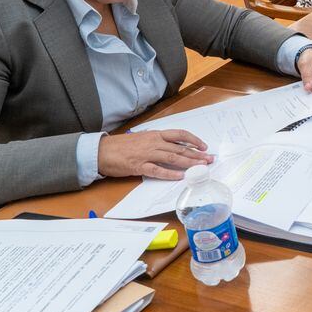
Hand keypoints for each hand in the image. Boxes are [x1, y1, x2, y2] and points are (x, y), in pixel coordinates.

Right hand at [97, 129, 213, 179]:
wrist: (101, 151)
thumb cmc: (121, 145)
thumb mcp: (142, 138)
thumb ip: (157, 141)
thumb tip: (173, 146)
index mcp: (155, 135)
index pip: (180, 134)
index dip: (194, 140)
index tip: (204, 146)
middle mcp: (153, 143)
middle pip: (180, 148)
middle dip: (197, 155)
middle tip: (210, 159)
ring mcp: (147, 154)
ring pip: (173, 158)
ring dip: (189, 163)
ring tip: (201, 167)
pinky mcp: (139, 166)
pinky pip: (157, 170)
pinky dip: (170, 173)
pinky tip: (180, 176)